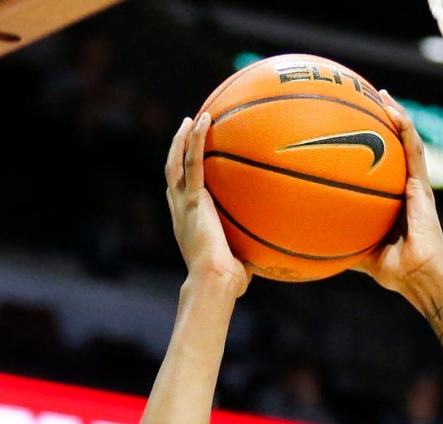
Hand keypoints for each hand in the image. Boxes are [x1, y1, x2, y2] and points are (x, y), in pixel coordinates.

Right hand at [165, 113, 250, 296]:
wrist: (214, 282)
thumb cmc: (228, 284)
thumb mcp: (239, 267)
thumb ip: (248, 256)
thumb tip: (270, 258)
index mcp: (188, 224)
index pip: (180, 195)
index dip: (181, 178)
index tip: (189, 163)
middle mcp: (181, 211)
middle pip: (172, 173)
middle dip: (177, 151)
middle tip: (187, 132)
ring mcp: (184, 204)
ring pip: (176, 162)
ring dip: (183, 139)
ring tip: (194, 119)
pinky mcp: (194, 200)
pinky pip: (193, 162)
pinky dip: (195, 140)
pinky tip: (203, 120)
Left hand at [353, 100, 442, 306]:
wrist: (417, 278)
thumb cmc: (392, 271)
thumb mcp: (356, 250)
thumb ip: (337, 240)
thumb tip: (304, 240)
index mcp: (393, 200)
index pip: (383, 166)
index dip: (370, 145)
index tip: (351, 126)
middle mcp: (406, 188)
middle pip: (395, 148)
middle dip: (383, 122)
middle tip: (364, 98)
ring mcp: (417, 185)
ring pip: (407, 143)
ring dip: (397, 116)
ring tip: (381, 95)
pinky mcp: (423, 186)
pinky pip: (414, 151)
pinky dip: (405, 128)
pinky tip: (392, 111)